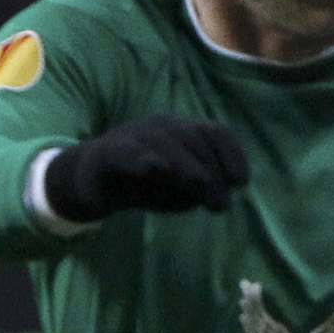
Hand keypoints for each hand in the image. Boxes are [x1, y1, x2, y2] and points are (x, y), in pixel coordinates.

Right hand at [42, 115, 250, 220]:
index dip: (231, 154)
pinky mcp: (106, 152)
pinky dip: (141, 159)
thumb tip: (218, 195)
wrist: (92, 183)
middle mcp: (160, 126)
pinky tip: (154, 170)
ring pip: (164, 143)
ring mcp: (132, 135)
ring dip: (187, 168)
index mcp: (183, 131)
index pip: (214, 132)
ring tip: (198, 189)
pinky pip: (125, 152)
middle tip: (219, 205)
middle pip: (193, 138)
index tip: (240, 182)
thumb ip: (200, 190)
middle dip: (211, 172)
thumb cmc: (147, 185)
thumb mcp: (180, 191)